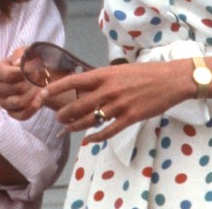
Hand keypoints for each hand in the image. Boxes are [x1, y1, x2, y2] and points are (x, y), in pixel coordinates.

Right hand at [0, 46, 48, 119]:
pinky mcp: (12, 113)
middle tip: (43, 77)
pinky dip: (35, 107)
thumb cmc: (31, 62)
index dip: (23, 73)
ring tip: (44, 86)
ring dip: (34, 94)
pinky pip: (22, 115)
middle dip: (31, 83)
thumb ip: (22, 55)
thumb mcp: (27, 53)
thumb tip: (17, 64)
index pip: (7, 75)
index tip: (35, 69)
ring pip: (18, 102)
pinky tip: (43, 96)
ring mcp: (3, 102)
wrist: (39, 75)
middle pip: (14, 89)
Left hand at [44, 59, 193, 142]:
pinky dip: (96, 137)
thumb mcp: (119, 70)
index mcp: (104, 74)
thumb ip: (102, 79)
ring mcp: (119, 105)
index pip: (73, 81)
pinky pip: (108, 131)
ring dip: (76, 126)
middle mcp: (108, 90)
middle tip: (58, 119)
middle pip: (78, 105)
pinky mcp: (130, 118)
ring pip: (90, 120)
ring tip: (68, 129)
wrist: (170, 80)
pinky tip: (89, 140)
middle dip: (65, 114)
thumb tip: (84, 86)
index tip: (41, 94)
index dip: (54, 89)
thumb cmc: (145, 73)